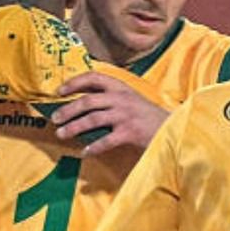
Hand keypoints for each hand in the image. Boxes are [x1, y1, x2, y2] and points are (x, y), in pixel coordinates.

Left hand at [50, 72, 168, 155]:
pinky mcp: (130, 132)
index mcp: (121, 88)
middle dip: (68, 110)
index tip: (59, 91)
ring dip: (74, 127)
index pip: (94, 77)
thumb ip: (112, 99)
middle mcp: (122, 98)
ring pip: (92, 119)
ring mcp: (126, 115)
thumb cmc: (149, 116)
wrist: (174, 128)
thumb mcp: (132, 100)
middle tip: (55, 119)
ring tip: (62, 134)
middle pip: (87, 100)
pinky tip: (85, 152)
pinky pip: (106, 140)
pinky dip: (93, 147)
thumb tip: (83, 106)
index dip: (74, 82)